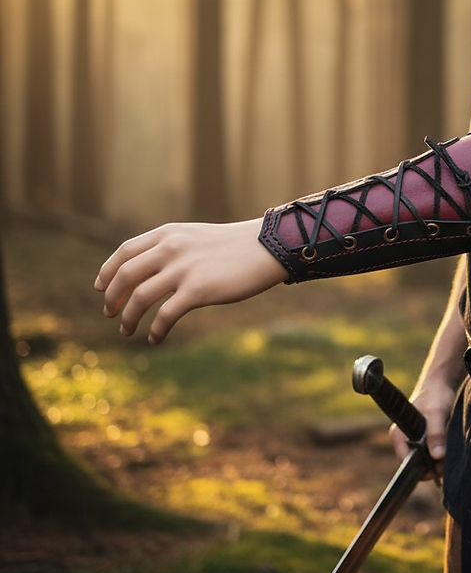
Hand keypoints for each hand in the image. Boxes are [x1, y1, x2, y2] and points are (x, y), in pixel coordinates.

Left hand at [95, 219, 287, 342]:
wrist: (267, 248)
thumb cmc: (235, 246)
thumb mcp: (196, 237)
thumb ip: (172, 247)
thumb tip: (148, 269)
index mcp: (168, 234)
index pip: (124, 252)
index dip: (107, 272)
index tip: (101, 288)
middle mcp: (171, 248)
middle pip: (125, 276)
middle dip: (112, 298)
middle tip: (109, 314)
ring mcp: (183, 269)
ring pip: (139, 298)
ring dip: (128, 318)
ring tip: (126, 331)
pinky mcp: (198, 290)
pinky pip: (165, 315)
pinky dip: (155, 330)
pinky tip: (155, 339)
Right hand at [389, 377, 458, 476]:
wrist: (442, 384)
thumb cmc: (436, 395)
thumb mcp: (437, 414)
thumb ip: (436, 434)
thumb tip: (437, 456)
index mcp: (398, 434)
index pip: (405, 461)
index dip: (420, 469)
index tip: (436, 471)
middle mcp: (402, 438)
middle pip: (414, 462)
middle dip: (429, 466)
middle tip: (445, 465)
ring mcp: (411, 439)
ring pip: (422, 459)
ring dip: (435, 461)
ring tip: (447, 458)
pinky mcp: (421, 438)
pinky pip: (428, 452)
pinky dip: (437, 454)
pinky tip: (446, 452)